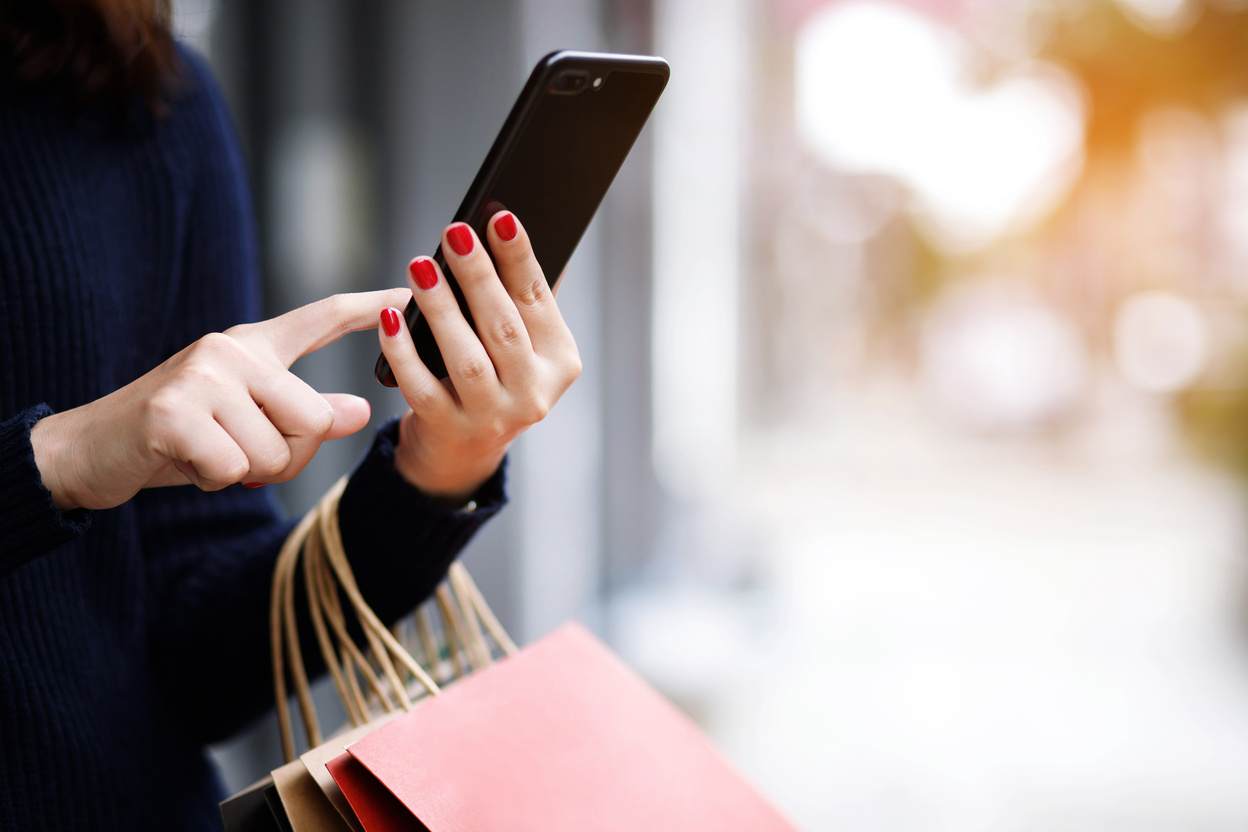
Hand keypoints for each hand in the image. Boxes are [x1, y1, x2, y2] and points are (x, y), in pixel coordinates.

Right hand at [31, 289, 410, 511]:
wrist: (91, 449)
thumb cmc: (179, 437)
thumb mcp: (249, 421)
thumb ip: (303, 413)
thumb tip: (361, 410)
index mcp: (253, 348)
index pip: (320, 319)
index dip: (367, 308)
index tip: (406, 291)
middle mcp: (231, 350)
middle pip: (315, 420)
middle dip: (289, 456)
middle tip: (241, 452)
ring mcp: (202, 376)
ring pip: (278, 452)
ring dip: (246, 472)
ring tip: (207, 452)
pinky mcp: (176, 412)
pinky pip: (235, 468)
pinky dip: (214, 480)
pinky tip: (186, 461)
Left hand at [378, 212, 581, 504]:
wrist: (462, 451)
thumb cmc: (491, 376)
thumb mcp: (519, 344)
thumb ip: (518, 298)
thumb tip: (500, 226)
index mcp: (558, 362)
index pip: (537, 301)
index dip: (519, 258)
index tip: (499, 216)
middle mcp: (534, 394)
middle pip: (503, 328)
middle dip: (479, 276)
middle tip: (455, 233)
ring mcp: (493, 418)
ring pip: (467, 359)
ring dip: (441, 309)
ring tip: (420, 267)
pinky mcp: (451, 431)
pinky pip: (423, 388)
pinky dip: (404, 352)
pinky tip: (389, 318)